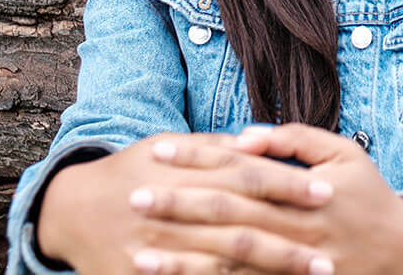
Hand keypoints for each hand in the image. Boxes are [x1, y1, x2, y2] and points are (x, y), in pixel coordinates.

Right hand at [37, 132, 335, 274]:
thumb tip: (259, 141)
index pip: (247, 177)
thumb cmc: (131, 171)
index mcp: (183, 173)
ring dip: (269, 272)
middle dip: (287, 241)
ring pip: (223, 265)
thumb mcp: (167, 146)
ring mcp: (158, 250)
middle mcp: (172, 212)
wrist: (72, 210)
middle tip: (330, 252)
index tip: (327, 192)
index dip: (288, 185)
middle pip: (241, 225)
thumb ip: (214, 147)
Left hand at [134, 123, 402, 274]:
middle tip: (135, 196)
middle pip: (228, 216)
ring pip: (229, 264)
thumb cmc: (368, 197)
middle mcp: (295, 228)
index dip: (198, 159)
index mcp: (305, 189)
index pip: (240, 170)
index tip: (158, 151)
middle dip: (179, 206)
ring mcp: (291, 266)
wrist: (402, 255)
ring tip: (139, 252)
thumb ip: (295, 140)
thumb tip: (244, 136)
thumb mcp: (344, 154)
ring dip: (182, 259)